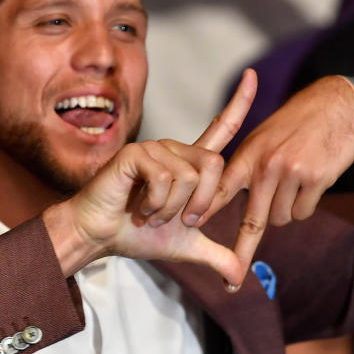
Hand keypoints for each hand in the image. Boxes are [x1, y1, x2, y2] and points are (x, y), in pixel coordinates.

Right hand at [44, 70, 257, 282]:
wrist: (100, 236)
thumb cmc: (136, 234)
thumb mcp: (185, 247)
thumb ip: (216, 257)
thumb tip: (240, 279)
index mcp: (190, 164)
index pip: (221, 128)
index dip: (239, 102)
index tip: (252, 74)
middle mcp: (176, 150)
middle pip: (216, 167)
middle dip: (201, 205)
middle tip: (177, 220)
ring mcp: (156, 149)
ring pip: (191, 177)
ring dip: (173, 209)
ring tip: (150, 213)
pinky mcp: (137, 153)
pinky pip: (166, 179)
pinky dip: (157, 204)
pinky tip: (139, 207)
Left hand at [200, 75, 353, 287]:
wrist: (335, 108)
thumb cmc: (293, 126)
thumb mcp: (261, 139)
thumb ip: (243, 169)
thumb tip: (219, 198)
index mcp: (248, 156)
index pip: (220, 189)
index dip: (203, 209)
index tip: (186, 227)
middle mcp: (267, 166)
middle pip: (253, 220)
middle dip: (243, 250)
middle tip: (232, 282)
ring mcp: (292, 173)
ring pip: (281, 218)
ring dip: (285, 209)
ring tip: (294, 181)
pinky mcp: (316, 179)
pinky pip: (303, 211)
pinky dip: (306, 204)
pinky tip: (311, 180)